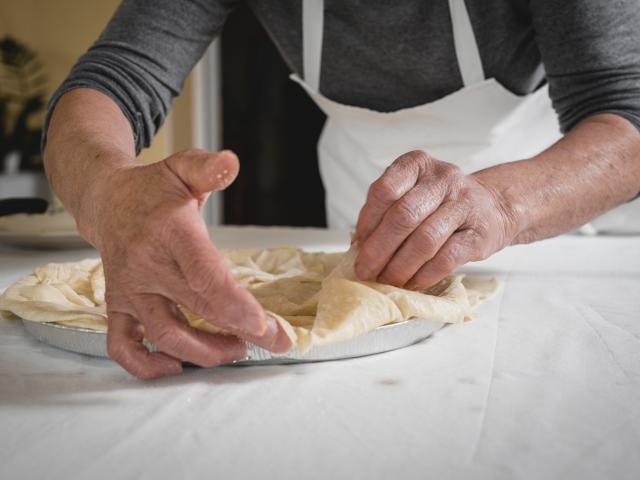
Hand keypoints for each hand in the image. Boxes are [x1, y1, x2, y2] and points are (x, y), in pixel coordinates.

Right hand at [81, 149, 290, 378]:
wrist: (106, 202)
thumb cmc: (152, 190)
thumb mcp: (181, 168)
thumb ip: (207, 168)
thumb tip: (232, 163)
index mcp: (170, 232)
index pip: (205, 275)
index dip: (236, 305)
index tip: (266, 325)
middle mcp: (147, 265)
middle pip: (197, 309)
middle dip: (241, 332)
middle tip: (275, 342)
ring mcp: (130, 289)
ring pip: (165, 334)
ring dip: (204, 352)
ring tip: (238, 350)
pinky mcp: (118, 305)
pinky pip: (123, 345)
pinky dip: (145, 365)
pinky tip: (175, 366)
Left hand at [354, 150, 517, 288]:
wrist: (494, 207)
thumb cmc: (441, 204)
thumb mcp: (412, 194)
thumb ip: (385, 212)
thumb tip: (359, 245)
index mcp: (418, 164)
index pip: (385, 190)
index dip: (368, 222)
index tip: (358, 245)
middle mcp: (442, 178)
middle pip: (403, 215)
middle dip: (379, 249)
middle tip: (365, 271)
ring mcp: (464, 203)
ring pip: (424, 240)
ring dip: (400, 266)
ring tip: (386, 281)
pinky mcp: (479, 233)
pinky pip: (446, 258)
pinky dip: (423, 275)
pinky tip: (410, 284)